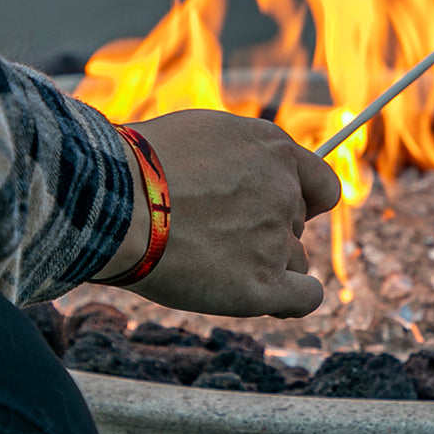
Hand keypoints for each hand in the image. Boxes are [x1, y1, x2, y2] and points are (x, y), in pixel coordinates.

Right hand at [98, 109, 340, 318]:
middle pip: (296, 224)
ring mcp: (275, 240)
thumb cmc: (137, 165)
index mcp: (273, 150)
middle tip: (214, 234)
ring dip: (266, 264)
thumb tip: (242, 174)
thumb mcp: (198, 133)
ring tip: (213, 262)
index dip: (301, 200)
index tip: (278, 211)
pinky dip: (293, 300)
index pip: (319, 184)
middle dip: (265, 230)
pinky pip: (305, 298)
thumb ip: (237, 155)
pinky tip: (267, 297)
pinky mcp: (262, 285)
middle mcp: (284, 192)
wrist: (114, 204)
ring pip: (294, 260)